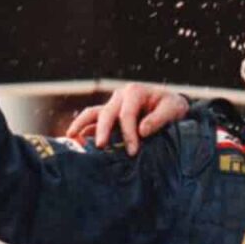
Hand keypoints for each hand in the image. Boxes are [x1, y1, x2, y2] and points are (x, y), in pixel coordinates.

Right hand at [64, 83, 190, 155]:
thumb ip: (159, 119)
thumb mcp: (173, 109)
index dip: (128, 133)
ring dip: (81, 124)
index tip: (132, 151)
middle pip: (106, 113)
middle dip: (103, 131)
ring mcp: (112, 105)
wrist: (171, 107)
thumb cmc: (172, 107)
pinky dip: (83, 130)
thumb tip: (142, 131)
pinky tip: (76, 141)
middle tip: (100, 147)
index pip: (126, 114)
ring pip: (92, 113)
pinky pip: (92, 121)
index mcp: (135, 92)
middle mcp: (120, 96)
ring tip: (71, 137)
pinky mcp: (109, 116)